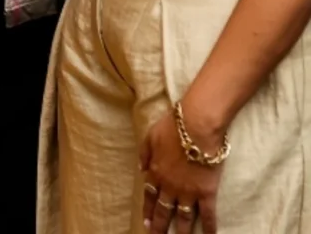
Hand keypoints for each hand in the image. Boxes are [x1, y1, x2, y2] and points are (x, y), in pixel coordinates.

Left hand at [140, 109, 223, 233]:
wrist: (196, 127)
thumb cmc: (172, 127)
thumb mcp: (150, 135)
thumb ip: (144, 153)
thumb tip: (141, 169)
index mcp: (156, 171)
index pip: (149, 195)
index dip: (147, 209)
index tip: (145, 222)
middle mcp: (170, 186)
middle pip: (163, 209)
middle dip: (159, 225)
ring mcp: (189, 192)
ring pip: (183, 217)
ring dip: (180, 231)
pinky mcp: (207, 193)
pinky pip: (208, 215)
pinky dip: (209, 228)